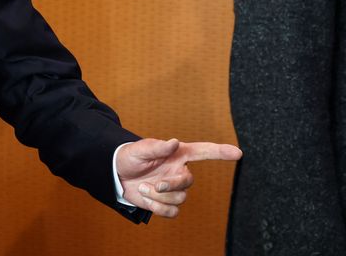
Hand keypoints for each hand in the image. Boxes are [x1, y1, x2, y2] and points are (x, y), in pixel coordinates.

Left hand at [116, 138, 240, 217]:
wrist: (117, 175)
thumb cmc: (130, 157)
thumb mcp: (139, 149)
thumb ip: (157, 147)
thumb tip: (174, 142)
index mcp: (177, 155)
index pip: (203, 152)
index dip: (221, 152)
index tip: (238, 152)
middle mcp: (179, 171)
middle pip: (189, 182)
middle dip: (171, 185)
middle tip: (155, 184)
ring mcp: (174, 188)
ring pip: (179, 198)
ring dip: (158, 196)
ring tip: (143, 187)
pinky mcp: (167, 203)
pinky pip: (172, 212)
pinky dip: (158, 208)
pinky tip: (147, 199)